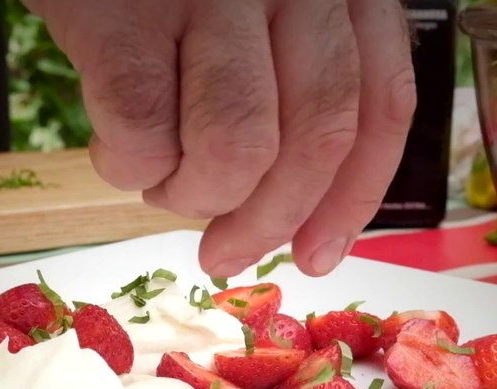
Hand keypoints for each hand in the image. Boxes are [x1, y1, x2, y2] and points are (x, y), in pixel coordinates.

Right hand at [22, 0, 416, 276]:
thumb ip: (295, 92)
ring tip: (164, 183)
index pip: (381, 105)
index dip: (353, 200)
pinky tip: (115, 151)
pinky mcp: (122, 17)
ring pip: (237, 145)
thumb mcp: (260, 19)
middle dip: (270, 221)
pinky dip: (129, 169)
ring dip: (195, 194)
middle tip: (225, 253)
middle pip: (318, 135)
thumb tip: (298, 226)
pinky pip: (144, 133)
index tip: (318, 257)